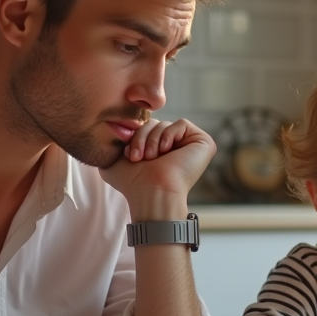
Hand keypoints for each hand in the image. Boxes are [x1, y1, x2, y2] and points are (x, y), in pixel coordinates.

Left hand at [99, 119, 215, 217]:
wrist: (150, 192)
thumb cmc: (133, 184)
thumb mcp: (114, 161)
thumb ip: (112, 146)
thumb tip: (113, 132)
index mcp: (159, 152)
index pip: (145, 128)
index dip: (135, 137)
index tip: (129, 155)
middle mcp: (177, 149)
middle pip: (154, 124)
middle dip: (142, 137)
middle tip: (139, 157)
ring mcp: (191, 145)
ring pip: (165, 124)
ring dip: (152, 139)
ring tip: (151, 158)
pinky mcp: (203, 142)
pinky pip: (181, 123)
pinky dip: (168, 135)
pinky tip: (166, 151)